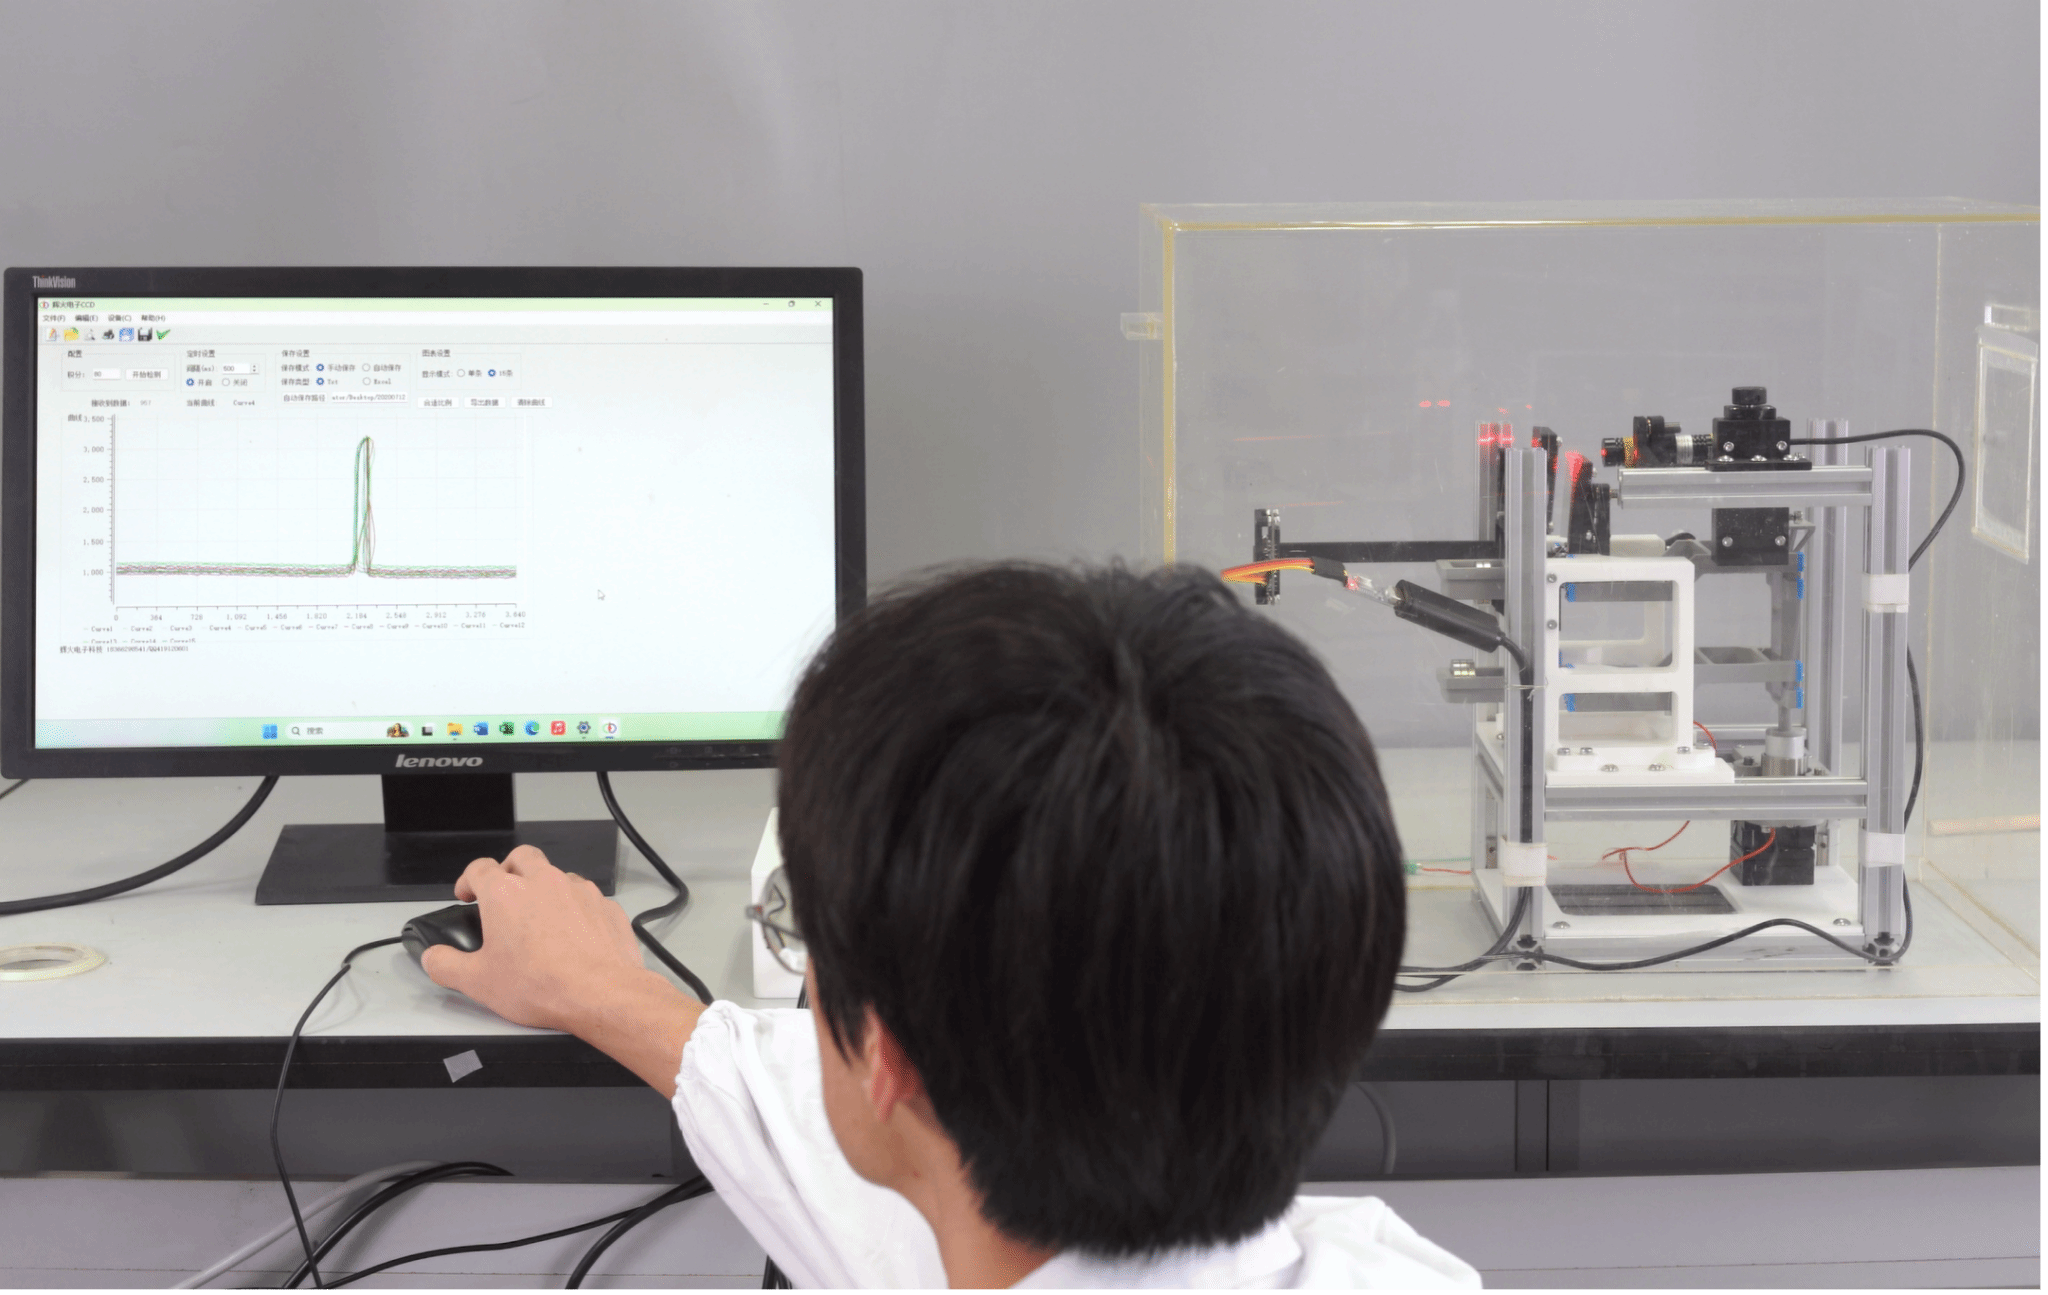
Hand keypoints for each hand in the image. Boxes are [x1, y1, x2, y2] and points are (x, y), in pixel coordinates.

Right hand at [418, 846, 638, 1027]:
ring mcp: (578, 890)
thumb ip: (446, 965)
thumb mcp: (478, 982)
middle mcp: (544, 882)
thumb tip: (434, 958)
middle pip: (521, 857)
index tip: (467, 893)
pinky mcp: (605, 905)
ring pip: (557, 874)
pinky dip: (574, 907)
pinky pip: (585, 896)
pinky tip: (570, 932)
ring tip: (537, 916)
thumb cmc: (543, 984)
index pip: (479, 868)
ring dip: (544, 887)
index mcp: (506, 894)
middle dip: (508, 869)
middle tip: (502, 892)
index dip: (468, 879)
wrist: (600, 993)